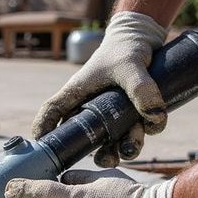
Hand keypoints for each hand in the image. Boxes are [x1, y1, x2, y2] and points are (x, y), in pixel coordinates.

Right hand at [31, 12, 168, 167]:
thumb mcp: (130, 65)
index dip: (44, 128)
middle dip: (98, 154)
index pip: (52, 111)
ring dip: (123, 148)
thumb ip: (141, 89)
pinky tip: (153, 124)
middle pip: (86, 139)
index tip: (42, 145)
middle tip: (108, 159)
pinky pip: (134, 132)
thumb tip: (155, 117)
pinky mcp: (130, 113)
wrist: (146, 38)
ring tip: (134, 143)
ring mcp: (111, 113)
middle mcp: (92, 107)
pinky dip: (144, 133)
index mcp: (78, 92)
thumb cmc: (126, 47)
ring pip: (113, 141)